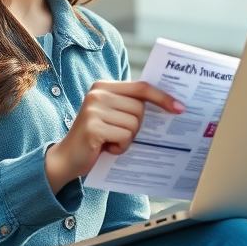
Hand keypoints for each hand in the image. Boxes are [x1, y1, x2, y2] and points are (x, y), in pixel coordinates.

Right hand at [44, 80, 183, 193]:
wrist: (67, 159)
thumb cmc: (96, 138)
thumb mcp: (112, 116)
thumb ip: (130, 106)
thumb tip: (169, 106)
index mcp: (104, 86)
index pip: (141, 87)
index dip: (162, 97)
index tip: (179, 108)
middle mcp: (98, 93)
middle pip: (140, 109)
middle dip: (136, 127)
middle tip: (118, 134)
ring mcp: (94, 109)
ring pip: (134, 124)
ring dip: (127, 139)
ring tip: (110, 141)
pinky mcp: (93, 127)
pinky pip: (125, 137)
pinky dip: (120, 147)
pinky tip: (106, 148)